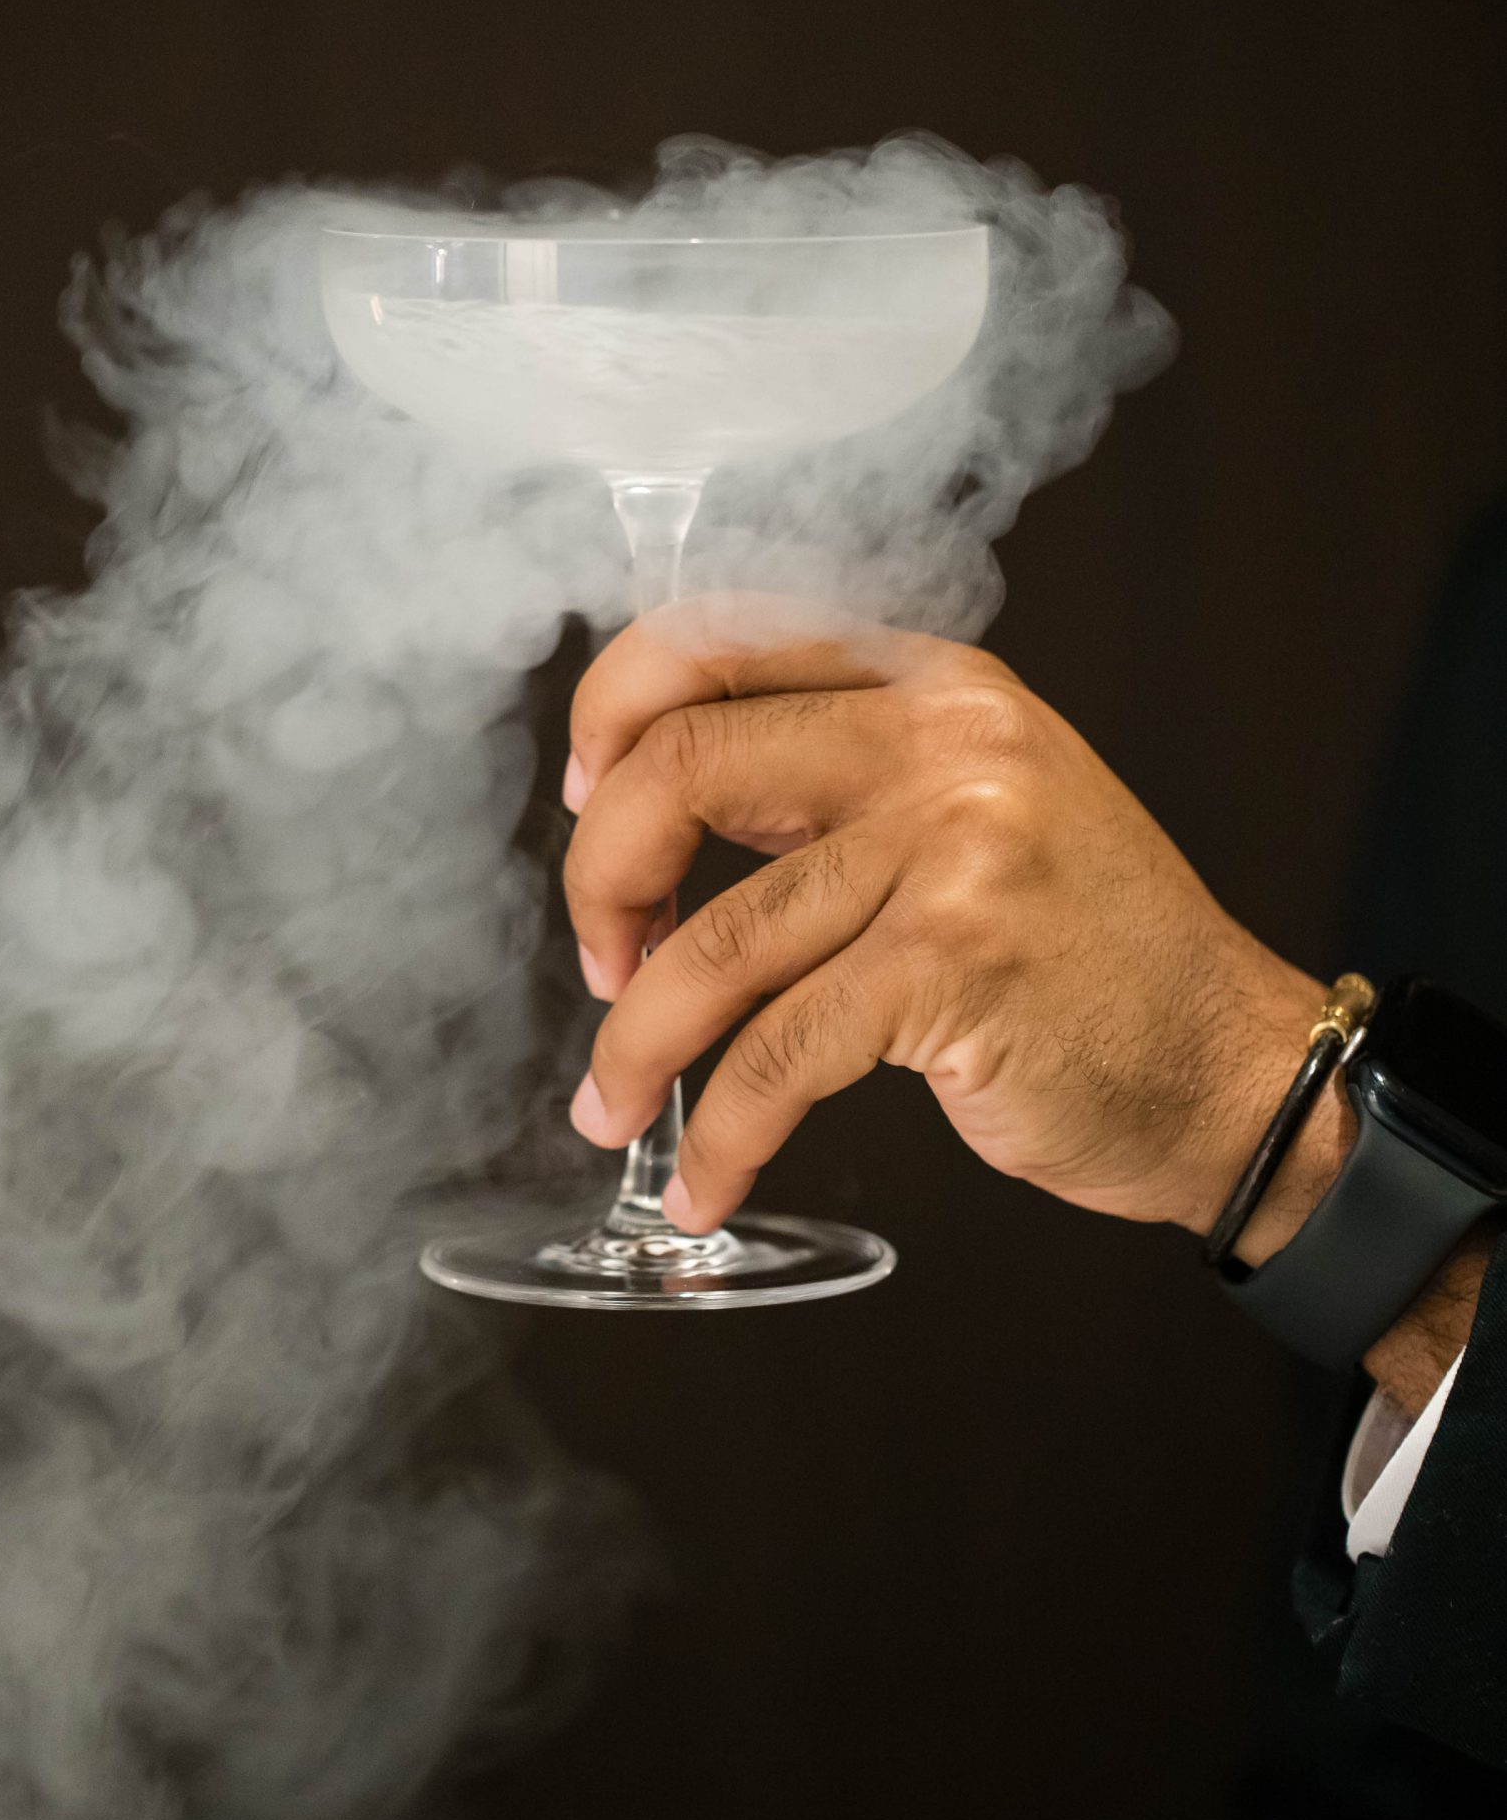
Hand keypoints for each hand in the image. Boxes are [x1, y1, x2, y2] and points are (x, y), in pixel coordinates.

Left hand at [561, 594, 1322, 1240]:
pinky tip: (707, 1177)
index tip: (585, 800)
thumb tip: (649, 800)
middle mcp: (944, 743)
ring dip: (637, 1043)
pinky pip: (777, 1055)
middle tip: (601, 964)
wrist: (1233, 1068)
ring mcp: (956, 848)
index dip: (613, 712)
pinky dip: (719, 1133)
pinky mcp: (958, 966)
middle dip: (598, 880)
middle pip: (683, 768)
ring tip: (614, 1104)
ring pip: (717, 940)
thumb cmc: (1089, 958)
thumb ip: (840, 780)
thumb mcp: (978, 809)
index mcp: (933, 685)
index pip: (717, 641)